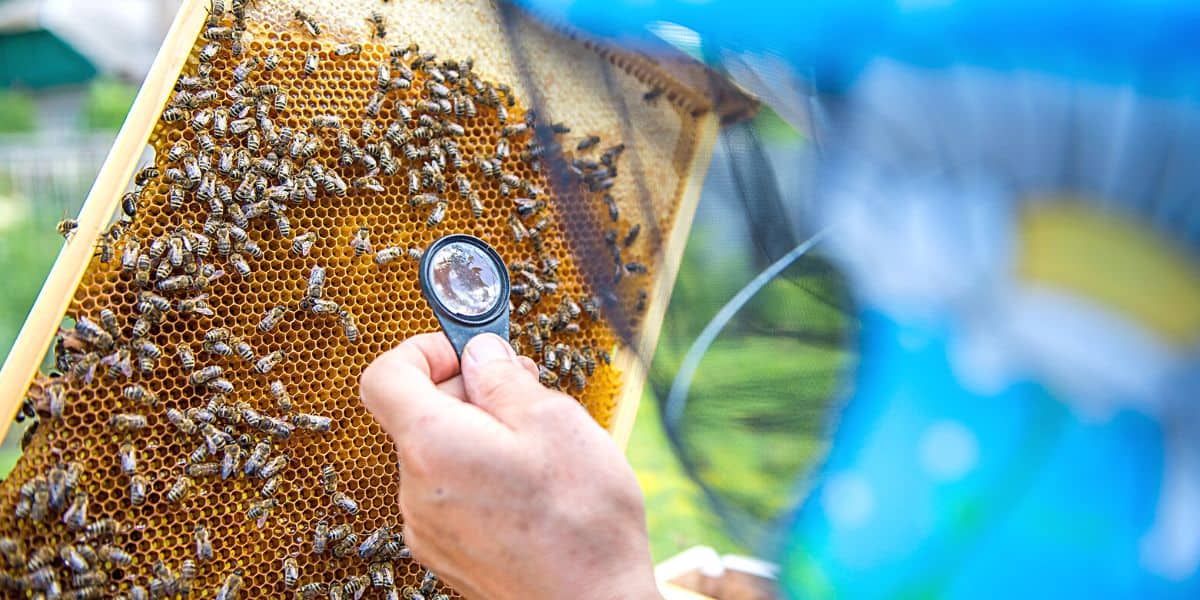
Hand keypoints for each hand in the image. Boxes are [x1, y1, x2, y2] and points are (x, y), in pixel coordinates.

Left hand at [360, 332, 660, 599]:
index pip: (385, 375)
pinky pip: (451, 494)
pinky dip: (481, 474)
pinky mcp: (448, 555)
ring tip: (539, 446)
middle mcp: (415, 490)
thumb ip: (504, 379)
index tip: (467, 350)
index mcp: (433, 445)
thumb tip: (480, 354)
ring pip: (439, 455)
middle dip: (466, 390)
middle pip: (416, 414)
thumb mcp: (554, 422)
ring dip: (479, 434)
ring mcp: (428, 529)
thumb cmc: (582, 522)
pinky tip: (530, 486)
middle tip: (525, 389)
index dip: (423, 349)